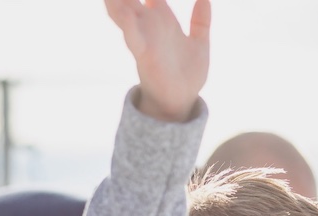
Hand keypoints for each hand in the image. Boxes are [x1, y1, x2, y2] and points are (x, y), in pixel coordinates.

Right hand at [104, 0, 210, 122]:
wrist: (181, 102)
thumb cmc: (187, 75)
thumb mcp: (200, 43)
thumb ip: (201, 20)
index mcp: (161, 18)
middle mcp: (148, 24)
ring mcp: (143, 37)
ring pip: (122, 10)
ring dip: (116, 0)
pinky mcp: (143, 54)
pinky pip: (132, 34)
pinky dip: (126, 20)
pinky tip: (122, 9)